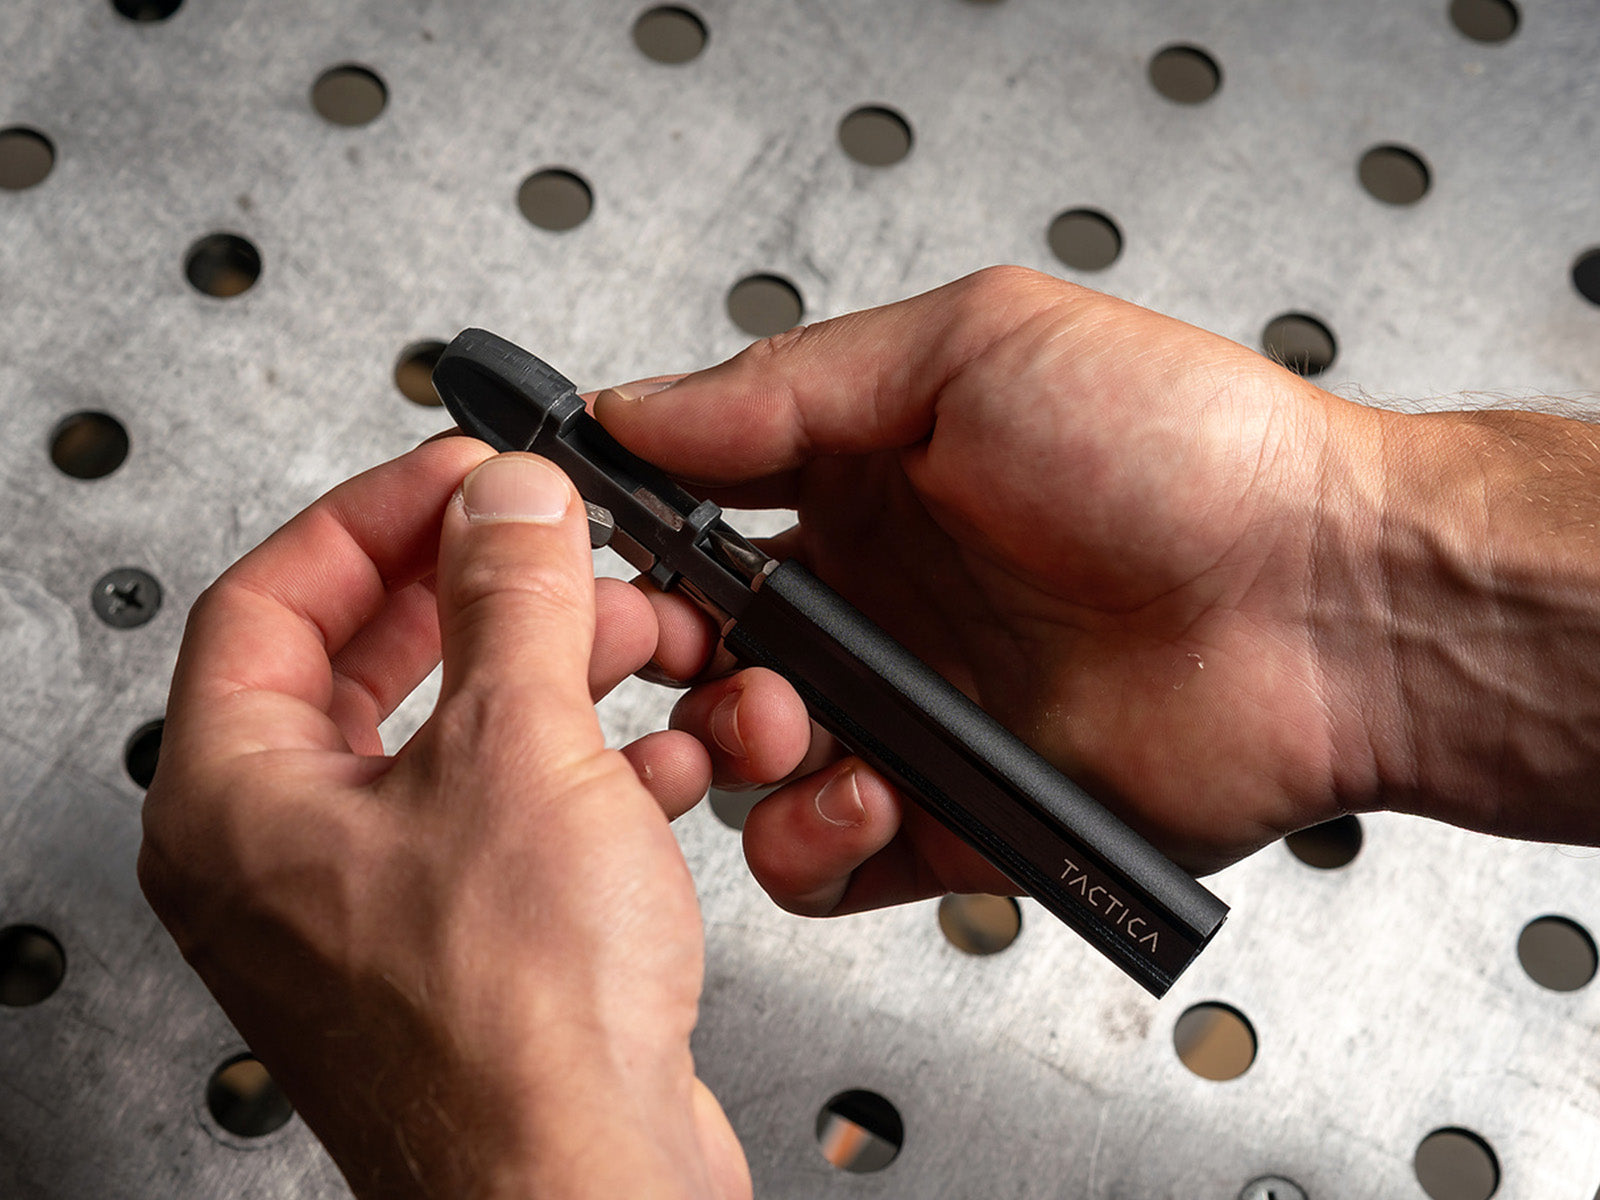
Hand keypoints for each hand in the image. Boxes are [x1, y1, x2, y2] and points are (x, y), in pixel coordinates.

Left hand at [139, 441, 749, 1199]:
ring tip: (643, 646)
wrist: (588, 1193)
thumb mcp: (519, 753)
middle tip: (560, 548)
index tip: (463, 474)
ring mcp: (377, 907)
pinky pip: (514, 814)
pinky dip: (586, 768)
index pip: (274, 596)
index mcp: (237, 803)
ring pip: (460, 736)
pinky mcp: (466, 945)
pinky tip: (665, 756)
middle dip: (488, 596)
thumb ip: (512, 600)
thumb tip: (511, 502)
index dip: (376, 514)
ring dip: (559, 677)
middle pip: (372, 662)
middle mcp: (288, 858)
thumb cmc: (516, 1033)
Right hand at [596, 265, 1452, 914]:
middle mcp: (879, 604)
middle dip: (654, 654)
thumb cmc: (1186, 452)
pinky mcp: (953, 820)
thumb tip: (644, 405)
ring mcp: (913, 715)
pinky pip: (828, 860)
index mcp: (867, 486)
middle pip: (700, 649)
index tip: (585, 542)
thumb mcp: (977, 349)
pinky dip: (812, 843)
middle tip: (666, 643)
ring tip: (792, 718)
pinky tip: (866, 791)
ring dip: (733, 750)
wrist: (1330, 600)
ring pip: (748, 764)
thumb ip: (795, 382)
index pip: (696, 514)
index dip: (628, 535)